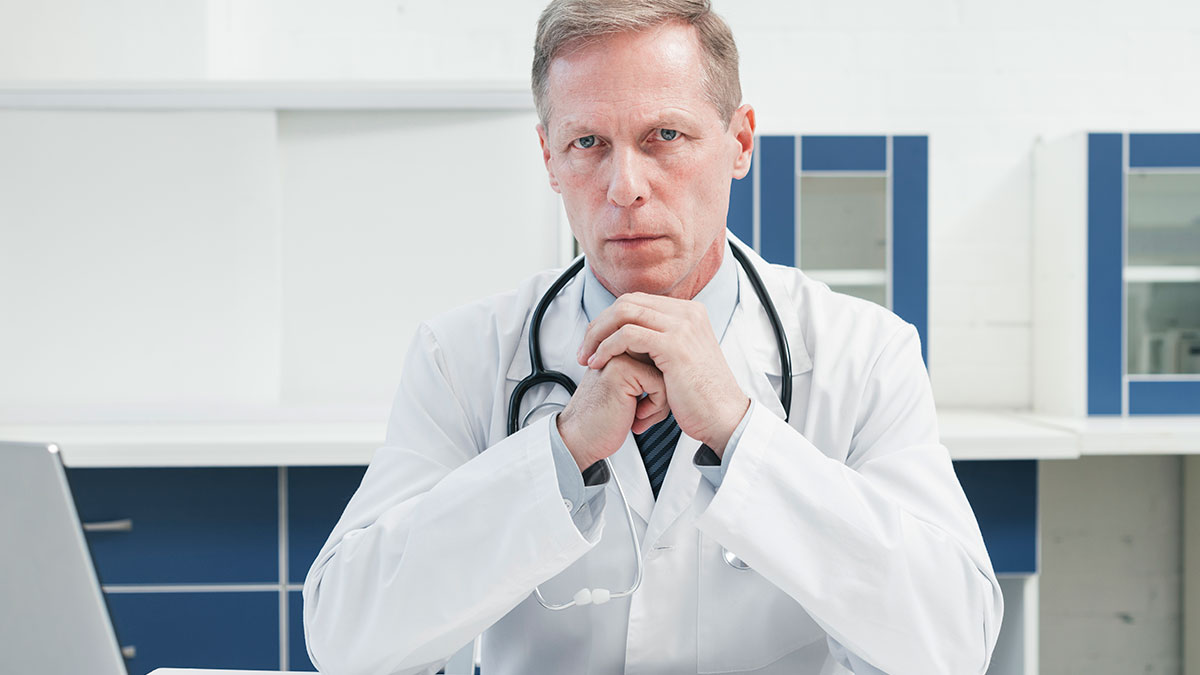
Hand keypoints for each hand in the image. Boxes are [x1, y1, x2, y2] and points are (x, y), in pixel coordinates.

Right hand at [556, 354, 670, 471]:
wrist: (580, 439)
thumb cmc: (602, 421)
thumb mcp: (626, 393)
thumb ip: (644, 375)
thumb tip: (673, 371)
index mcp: (616, 352)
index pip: (658, 359)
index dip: (658, 386)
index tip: (644, 405)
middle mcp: (616, 350)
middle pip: (664, 363)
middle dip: (662, 392)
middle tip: (646, 411)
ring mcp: (617, 357)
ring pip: (665, 373)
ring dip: (660, 401)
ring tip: (641, 415)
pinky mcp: (622, 370)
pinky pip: (660, 384)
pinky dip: (656, 406)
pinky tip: (637, 417)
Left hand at [577, 292, 749, 455]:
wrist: (724, 417)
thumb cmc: (701, 397)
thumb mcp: (682, 359)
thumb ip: (662, 341)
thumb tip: (630, 335)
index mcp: (690, 312)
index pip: (637, 301)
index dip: (610, 319)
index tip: (594, 341)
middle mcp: (688, 313)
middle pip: (627, 302)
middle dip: (599, 325)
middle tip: (584, 349)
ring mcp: (683, 326)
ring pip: (624, 314)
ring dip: (598, 335)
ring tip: (587, 358)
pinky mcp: (674, 345)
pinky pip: (628, 335)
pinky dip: (607, 347)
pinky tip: (599, 363)